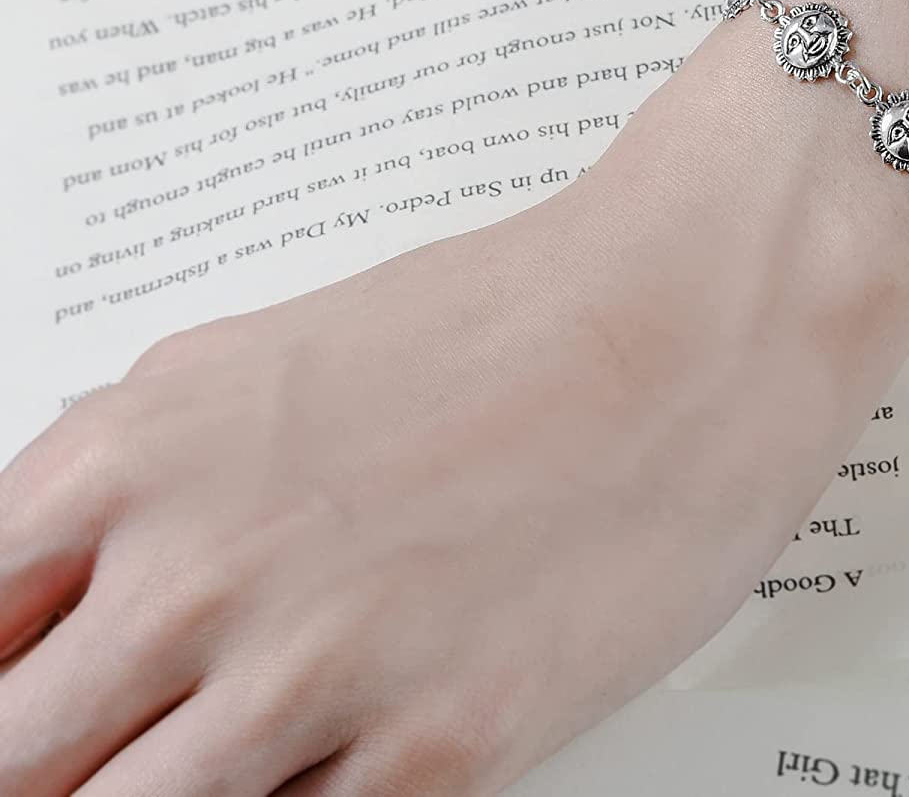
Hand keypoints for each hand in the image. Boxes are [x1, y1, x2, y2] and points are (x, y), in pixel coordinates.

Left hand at [0, 24, 908, 796]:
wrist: (689, 312)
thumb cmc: (514, 317)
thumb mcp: (272, 367)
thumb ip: (146, 492)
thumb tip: (76, 600)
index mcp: (134, 453)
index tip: (39, 700)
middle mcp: (197, 570)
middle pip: (13, 762)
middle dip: (54, 763)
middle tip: (117, 740)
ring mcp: (311, 672)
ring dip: (157, 796)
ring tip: (237, 745)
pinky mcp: (436, 751)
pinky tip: (327, 765)